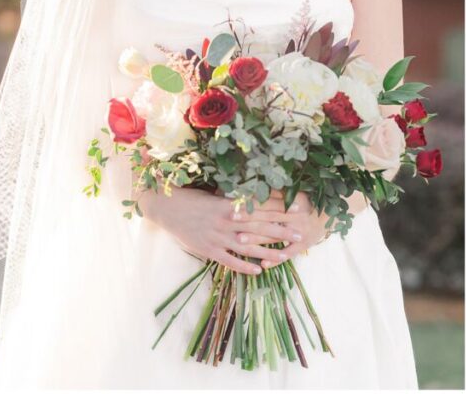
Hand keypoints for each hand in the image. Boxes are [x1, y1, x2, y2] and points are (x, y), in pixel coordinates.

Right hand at [139, 187, 303, 275]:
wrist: (165, 208)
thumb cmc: (189, 198)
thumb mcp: (211, 195)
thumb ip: (230, 199)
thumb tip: (250, 196)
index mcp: (228, 205)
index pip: (258, 208)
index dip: (278, 209)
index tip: (295, 210)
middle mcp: (226, 222)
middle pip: (258, 228)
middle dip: (280, 231)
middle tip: (299, 234)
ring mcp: (218, 237)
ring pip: (248, 247)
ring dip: (268, 252)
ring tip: (286, 256)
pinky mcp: (209, 250)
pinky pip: (230, 261)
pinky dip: (244, 267)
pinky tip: (258, 271)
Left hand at [230, 191, 330, 265]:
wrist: (332, 215)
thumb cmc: (308, 202)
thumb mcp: (295, 193)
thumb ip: (275, 191)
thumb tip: (251, 186)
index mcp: (292, 201)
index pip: (268, 201)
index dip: (252, 201)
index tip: (234, 201)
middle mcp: (295, 216)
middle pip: (268, 217)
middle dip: (249, 218)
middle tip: (231, 219)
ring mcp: (300, 232)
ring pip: (275, 236)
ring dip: (257, 239)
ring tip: (240, 241)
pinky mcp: (305, 245)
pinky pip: (289, 253)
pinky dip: (277, 259)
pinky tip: (263, 264)